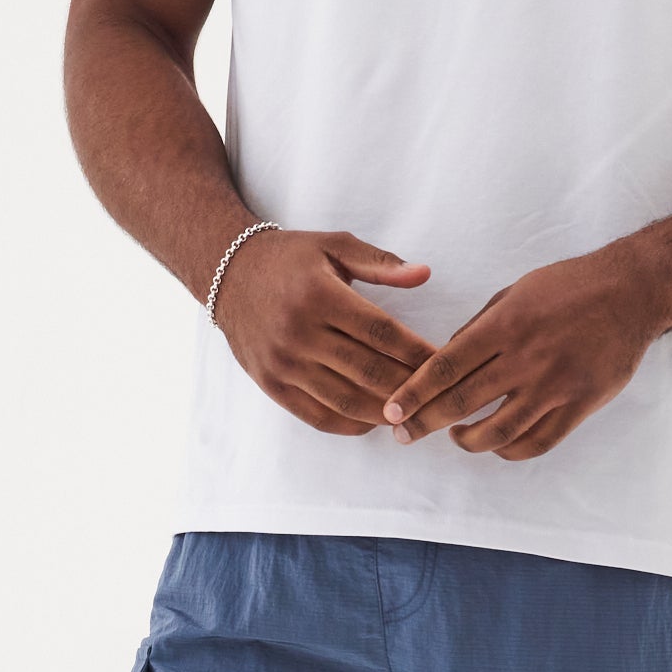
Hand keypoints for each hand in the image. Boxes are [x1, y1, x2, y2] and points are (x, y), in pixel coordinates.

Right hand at [214, 229, 434, 434]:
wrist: (228, 274)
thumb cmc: (290, 258)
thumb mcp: (334, 246)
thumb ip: (380, 263)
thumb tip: (425, 274)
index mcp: (320, 294)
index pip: (381, 332)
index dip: (417, 352)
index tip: (444, 363)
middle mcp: (299, 332)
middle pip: (369, 371)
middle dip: (409, 387)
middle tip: (437, 396)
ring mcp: (284, 363)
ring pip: (347, 401)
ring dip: (385, 412)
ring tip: (412, 414)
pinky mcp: (272, 385)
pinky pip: (318, 416)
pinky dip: (351, 425)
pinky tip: (375, 421)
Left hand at [381, 243, 671, 460]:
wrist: (634, 291)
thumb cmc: (570, 286)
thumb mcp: (517, 291)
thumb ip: (480, 327)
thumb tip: (445, 360)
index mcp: (506, 324)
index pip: (446, 366)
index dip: (414, 393)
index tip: (392, 412)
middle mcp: (527, 358)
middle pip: (463, 403)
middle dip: (426, 423)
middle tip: (405, 433)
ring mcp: (555, 386)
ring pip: (498, 433)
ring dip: (469, 442)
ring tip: (457, 437)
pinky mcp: (580, 405)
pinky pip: (537, 443)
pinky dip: (510, 451)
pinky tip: (497, 445)